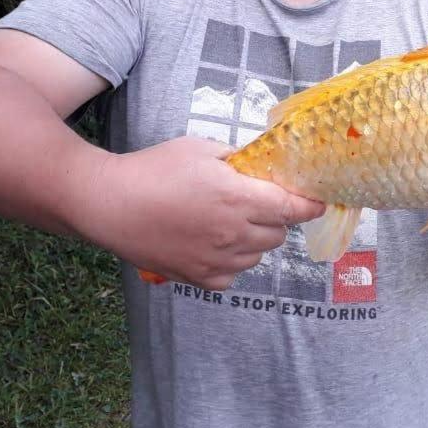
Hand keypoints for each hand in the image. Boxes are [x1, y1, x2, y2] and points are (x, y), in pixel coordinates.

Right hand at [75, 136, 324, 290]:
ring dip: (254, 241)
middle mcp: (234, 234)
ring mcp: (217, 260)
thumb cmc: (154, 169)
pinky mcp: (198, 278)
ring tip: (230, 223)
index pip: (293, 209)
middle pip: (278, 234)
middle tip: (256, 203)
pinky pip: (232, 276)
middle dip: (275, 218)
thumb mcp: (201, 149)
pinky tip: (213, 244)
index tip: (318, 202)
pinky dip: (231, 262)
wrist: (109, 203)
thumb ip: (237, 158)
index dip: (310, 206)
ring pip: (258, 256)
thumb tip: (259, 164)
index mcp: (239, 198)